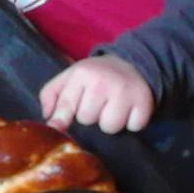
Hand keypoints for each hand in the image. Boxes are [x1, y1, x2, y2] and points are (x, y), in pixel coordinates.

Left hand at [39, 55, 153, 134]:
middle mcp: (102, 82)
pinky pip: (132, 127)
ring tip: (112, 108)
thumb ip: (51, 95)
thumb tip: (50, 122)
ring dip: (110, 123)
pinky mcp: (144, 102)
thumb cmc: (95, 76)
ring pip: (109, 127)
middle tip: (98, 104)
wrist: (131, 63)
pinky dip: (131, 123)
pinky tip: (129, 110)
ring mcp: (124, 92)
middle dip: (90, 117)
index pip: (66, 106)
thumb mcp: (70, 77)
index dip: (61, 121)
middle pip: (87, 120)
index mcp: (82, 74)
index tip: (57, 129)